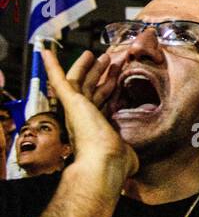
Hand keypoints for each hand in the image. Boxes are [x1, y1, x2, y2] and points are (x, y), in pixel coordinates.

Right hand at [42, 48, 136, 182]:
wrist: (104, 162)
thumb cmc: (117, 162)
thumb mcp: (127, 155)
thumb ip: (128, 154)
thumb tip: (134, 164)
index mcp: (96, 129)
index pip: (101, 105)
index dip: (109, 90)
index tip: (117, 80)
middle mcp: (83, 119)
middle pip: (91, 91)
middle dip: (101, 75)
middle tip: (110, 60)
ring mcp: (76, 109)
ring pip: (79, 82)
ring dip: (88, 67)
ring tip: (100, 55)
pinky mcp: (70, 102)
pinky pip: (59, 79)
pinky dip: (52, 66)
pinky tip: (47, 52)